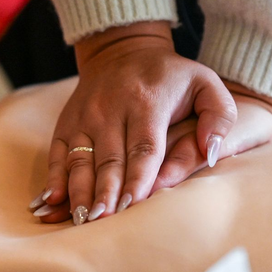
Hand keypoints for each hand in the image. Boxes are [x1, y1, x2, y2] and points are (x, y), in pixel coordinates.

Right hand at [32, 21, 236, 224]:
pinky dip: (54, 180)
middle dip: (106, 193)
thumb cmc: (170, 76)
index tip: (133, 205)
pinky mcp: (66, 125)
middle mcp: (110, 110)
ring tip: (83, 220)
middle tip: (105, 222)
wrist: (123, 49)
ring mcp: (84, 118)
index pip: (143, 148)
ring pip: (80, 162)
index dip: (137, 179)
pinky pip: (57, 156)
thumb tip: (211, 152)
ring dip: (80, 193)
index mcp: (146, 102)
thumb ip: (219, 116)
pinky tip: (52, 202)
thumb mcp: (206, 83)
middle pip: (108, 161)